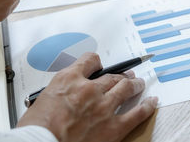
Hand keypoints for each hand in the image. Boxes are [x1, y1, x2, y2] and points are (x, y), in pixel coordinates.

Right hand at [17, 53, 157, 141]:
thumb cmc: (38, 127)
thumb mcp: (42, 100)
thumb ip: (59, 94)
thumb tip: (63, 98)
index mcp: (69, 79)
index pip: (89, 61)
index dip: (96, 62)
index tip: (98, 65)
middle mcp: (89, 89)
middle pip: (111, 76)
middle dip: (120, 75)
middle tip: (125, 76)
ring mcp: (104, 107)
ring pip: (125, 88)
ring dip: (134, 85)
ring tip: (138, 84)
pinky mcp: (114, 127)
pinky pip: (136, 113)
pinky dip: (146, 107)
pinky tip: (151, 102)